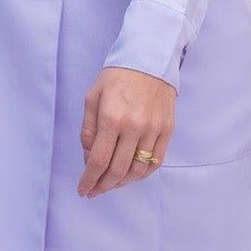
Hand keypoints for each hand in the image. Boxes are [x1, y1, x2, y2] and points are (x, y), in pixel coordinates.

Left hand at [77, 66, 174, 196]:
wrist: (149, 59)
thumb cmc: (116, 77)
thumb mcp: (92, 98)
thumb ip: (88, 130)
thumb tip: (89, 158)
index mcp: (112, 119)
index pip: (98, 161)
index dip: (89, 180)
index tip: (83, 190)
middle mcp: (134, 127)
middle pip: (118, 171)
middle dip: (103, 186)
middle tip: (95, 191)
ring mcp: (153, 129)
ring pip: (138, 170)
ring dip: (122, 183)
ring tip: (111, 184)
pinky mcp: (167, 129)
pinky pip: (156, 161)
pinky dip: (142, 174)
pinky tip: (131, 175)